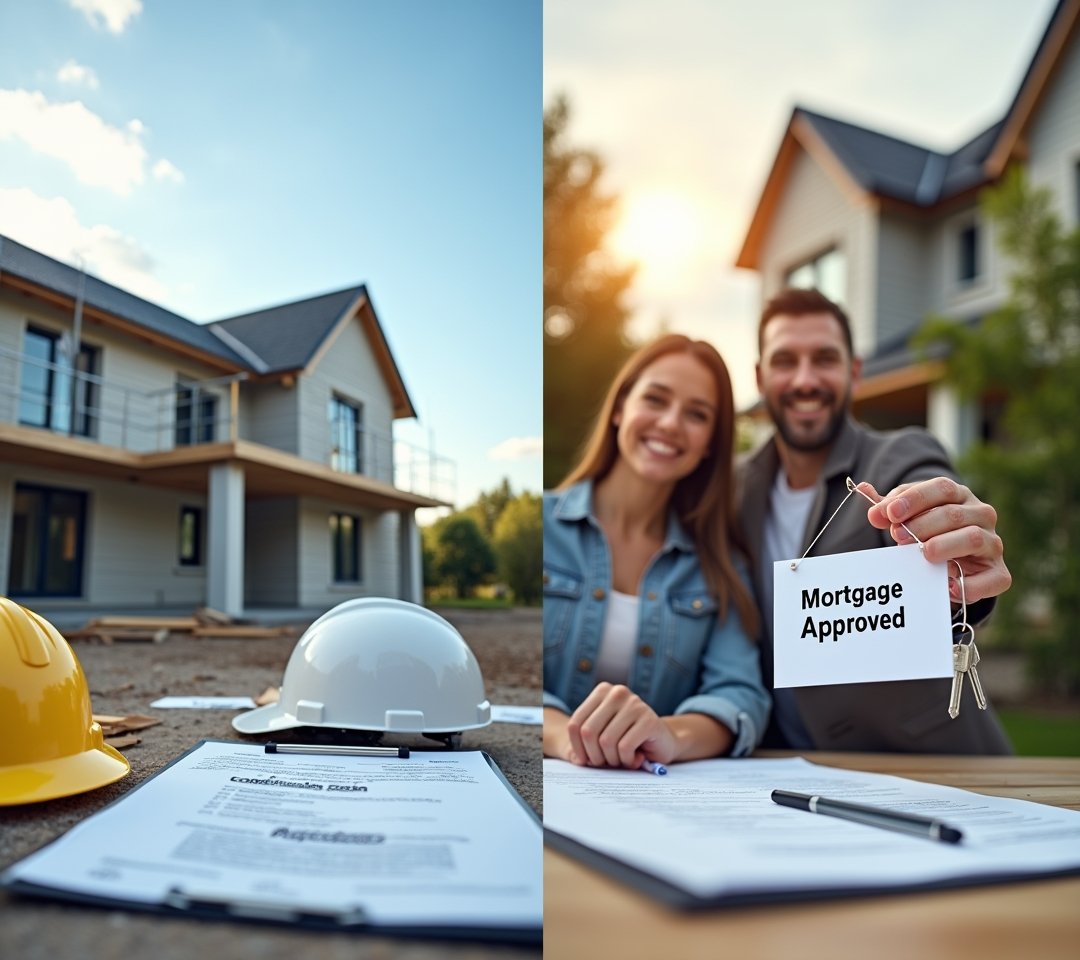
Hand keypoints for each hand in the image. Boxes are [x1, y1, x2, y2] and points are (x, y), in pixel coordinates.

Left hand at [566, 682, 676, 767]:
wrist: (662, 742)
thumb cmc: (628, 741)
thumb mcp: (601, 737)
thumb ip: (583, 743)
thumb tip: (574, 758)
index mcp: (602, 691)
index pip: (575, 723)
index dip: (577, 748)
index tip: (585, 760)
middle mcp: (618, 693)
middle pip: (588, 732)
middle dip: (594, 756)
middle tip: (605, 763)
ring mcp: (635, 704)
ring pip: (606, 741)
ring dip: (612, 760)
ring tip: (622, 759)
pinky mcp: (649, 720)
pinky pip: (625, 748)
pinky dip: (627, 760)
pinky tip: (635, 758)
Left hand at [861, 478, 1010, 603]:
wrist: (956, 567)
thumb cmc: (929, 534)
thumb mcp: (908, 518)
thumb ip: (888, 506)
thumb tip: (863, 488)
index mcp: (959, 496)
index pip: (941, 488)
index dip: (914, 499)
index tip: (889, 513)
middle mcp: (981, 515)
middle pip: (953, 514)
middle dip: (921, 525)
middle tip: (897, 536)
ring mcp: (993, 544)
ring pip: (973, 538)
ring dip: (943, 546)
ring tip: (922, 554)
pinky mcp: (999, 574)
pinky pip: (993, 579)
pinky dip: (969, 584)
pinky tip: (947, 586)